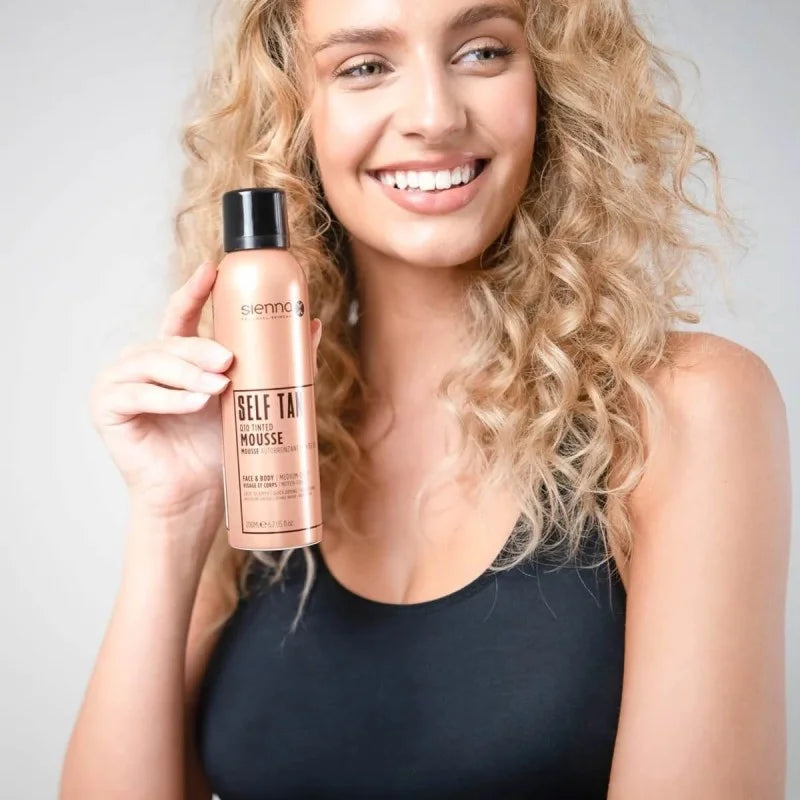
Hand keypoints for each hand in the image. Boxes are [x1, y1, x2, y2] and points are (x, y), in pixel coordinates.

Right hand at [89, 260, 322, 543]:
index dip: (195, 290)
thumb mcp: (250, 398)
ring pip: (154, 365)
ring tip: (217, 388)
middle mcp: (143, 362)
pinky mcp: (107, 408)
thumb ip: (276, 361)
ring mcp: (120, 382)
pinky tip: (193, 404)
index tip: (213, 269)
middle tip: (229, 362)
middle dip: (200, 350)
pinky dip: (167, 399)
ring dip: (187, 374)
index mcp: (173, 355)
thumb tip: (314, 326)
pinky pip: (137, 395)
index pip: (181, 314)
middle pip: (171, 342)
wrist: (197, 495)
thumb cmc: (221, 447)